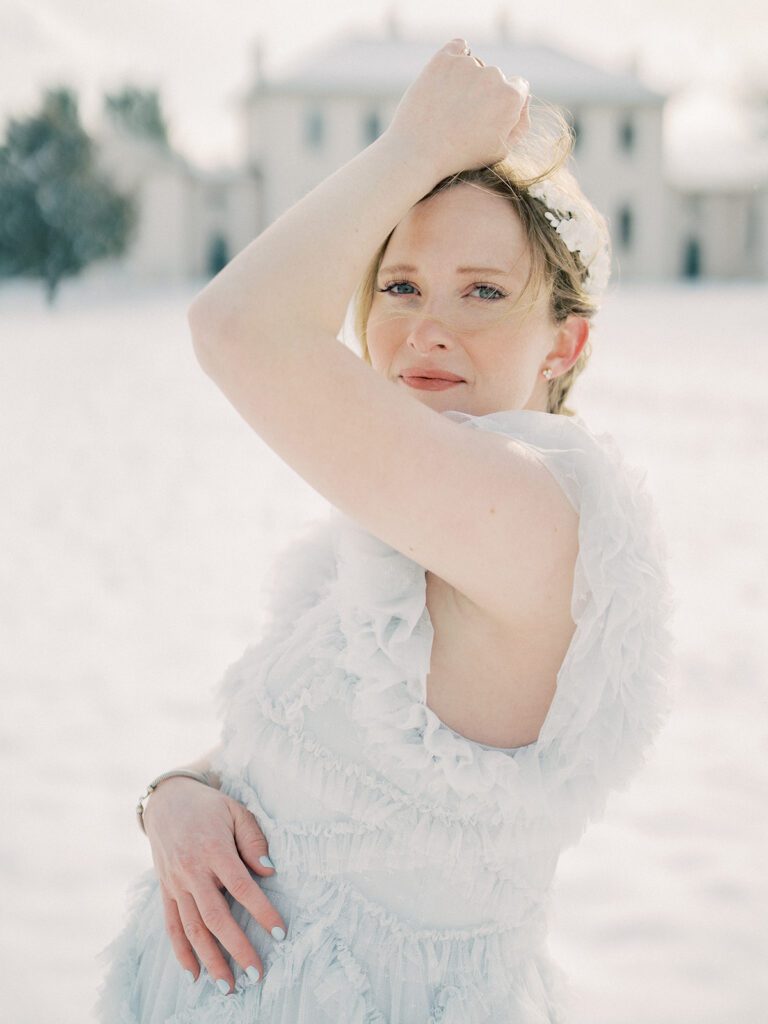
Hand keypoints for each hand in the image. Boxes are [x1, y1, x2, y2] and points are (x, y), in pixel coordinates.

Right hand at [143, 776, 286, 991]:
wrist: (166, 800)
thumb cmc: (209, 807)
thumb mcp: (236, 811)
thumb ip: (253, 840)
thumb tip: (269, 871)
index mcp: (214, 850)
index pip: (241, 887)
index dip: (261, 912)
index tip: (280, 932)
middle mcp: (192, 871)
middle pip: (216, 917)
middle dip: (237, 948)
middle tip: (257, 974)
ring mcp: (176, 884)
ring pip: (193, 929)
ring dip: (210, 960)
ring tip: (228, 986)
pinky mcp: (165, 890)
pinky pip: (172, 926)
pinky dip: (181, 952)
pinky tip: (194, 975)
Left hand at [385, 38, 530, 177]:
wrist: (418, 152)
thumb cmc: (460, 156)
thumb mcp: (500, 150)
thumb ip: (521, 123)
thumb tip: (526, 96)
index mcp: (510, 98)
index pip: (518, 86)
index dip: (503, 103)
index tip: (486, 116)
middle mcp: (493, 76)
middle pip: (495, 76)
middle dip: (484, 92)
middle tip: (462, 117)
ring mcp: (468, 65)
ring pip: (474, 65)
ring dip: (466, 79)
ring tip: (448, 107)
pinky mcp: (444, 58)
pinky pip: (459, 47)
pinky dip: (456, 56)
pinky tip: (447, 77)